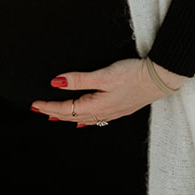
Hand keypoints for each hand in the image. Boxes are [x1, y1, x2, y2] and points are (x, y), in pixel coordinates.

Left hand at [29, 58, 184, 125]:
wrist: (159, 79)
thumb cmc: (134, 75)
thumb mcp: (103, 74)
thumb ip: (79, 79)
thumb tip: (57, 82)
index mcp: (96, 105)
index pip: (65, 108)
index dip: (48, 106)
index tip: (35, 104)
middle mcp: (103, 112)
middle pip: (72, 115)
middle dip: (53, 112)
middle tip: (38, 110)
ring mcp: (112, 112)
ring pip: (83, 117)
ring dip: (67, 116)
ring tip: (54, 115)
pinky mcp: (119, 108)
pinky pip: (96, 118)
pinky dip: (84, 119)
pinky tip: (83, 120)